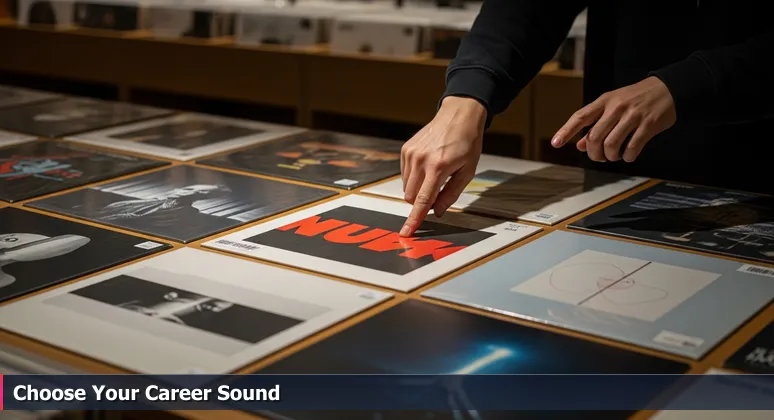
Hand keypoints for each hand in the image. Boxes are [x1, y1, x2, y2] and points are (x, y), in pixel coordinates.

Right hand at [399, 96, 485, 236]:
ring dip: (418, 190)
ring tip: (435, 175)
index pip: (422, 201)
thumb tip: (437, 212)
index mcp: (438, 167)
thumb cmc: (467, 144)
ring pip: (406, 187)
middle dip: (421, 202)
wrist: (458, 116)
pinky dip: (414, 178)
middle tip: (438, 193)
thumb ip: (451, 194)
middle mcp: (421, 160)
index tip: (406, 232)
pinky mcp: (406, 150)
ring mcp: (411, 154)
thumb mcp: (467, 172)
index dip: (414, 219)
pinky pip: (404, 175)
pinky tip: (427, 167)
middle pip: (411, 197)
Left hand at [551, 76, 676, 161]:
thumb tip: (580, 145)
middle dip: (594, 154)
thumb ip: (596, 124)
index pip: (580, 117)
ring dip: (611, 156)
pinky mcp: (648, 124)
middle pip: (595, 137)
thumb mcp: (613, 105)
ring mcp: (633, 115)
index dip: (566, 131)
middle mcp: (616, 107)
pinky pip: (632, 148)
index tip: (555, 143)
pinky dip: (628, 157)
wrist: (668, 88)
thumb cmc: (636, 98)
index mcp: (605, 101)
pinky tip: (629, 155)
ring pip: (611, 144)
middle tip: (600, 157)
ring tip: (615, 156)